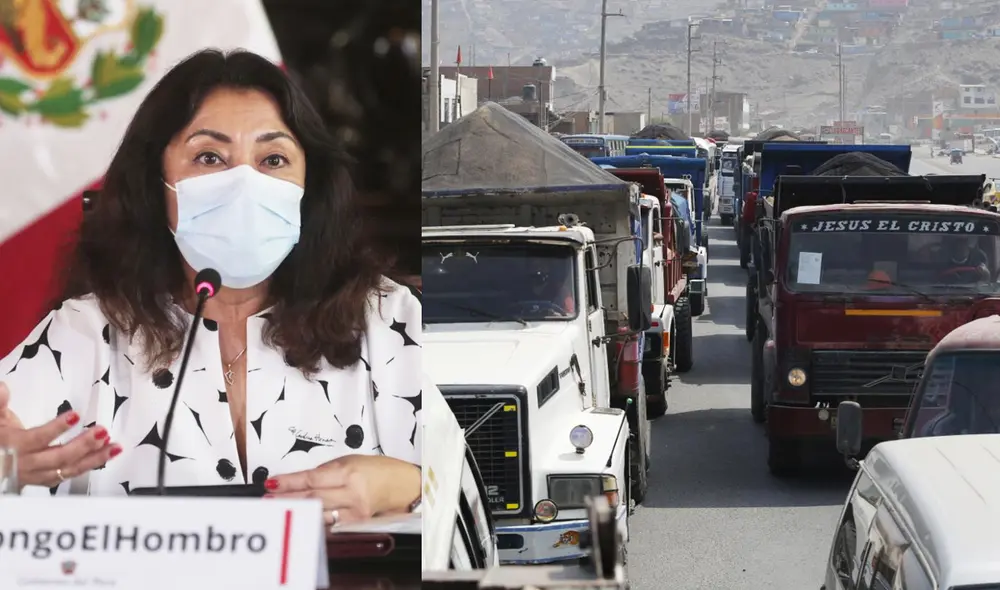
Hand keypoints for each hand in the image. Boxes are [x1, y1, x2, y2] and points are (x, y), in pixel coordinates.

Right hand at [0, 382, 121, 487]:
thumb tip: (4, 387)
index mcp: (14, 445)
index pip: (37, 438)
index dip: (56, 428)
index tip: (75, 415)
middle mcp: (27, 464)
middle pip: (58, 457)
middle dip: (83, 445)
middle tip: (103, 431)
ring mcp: (37, 475)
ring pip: (68, 469)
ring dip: (94, 458)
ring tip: (114, 446)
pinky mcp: (46, 480)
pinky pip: (70, 475)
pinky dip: (89, 466)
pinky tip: (106, 455)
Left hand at [264, 454, 419, 526]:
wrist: (404, 485)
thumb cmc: (380, 470)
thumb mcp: (352, 460)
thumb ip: (326, 471)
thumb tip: (302, 480)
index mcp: (349, 472)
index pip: (312, 478)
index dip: (289, 482)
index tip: (272, 483)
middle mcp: (352, 493)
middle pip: (312, 498)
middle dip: (287, 498)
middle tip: (267, 499)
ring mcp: (355, 511)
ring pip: (318, 514)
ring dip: (296, 511)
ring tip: (278, 509)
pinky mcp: (357, 524)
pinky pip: (330, 524)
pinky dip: (314, 522)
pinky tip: (301, 520)